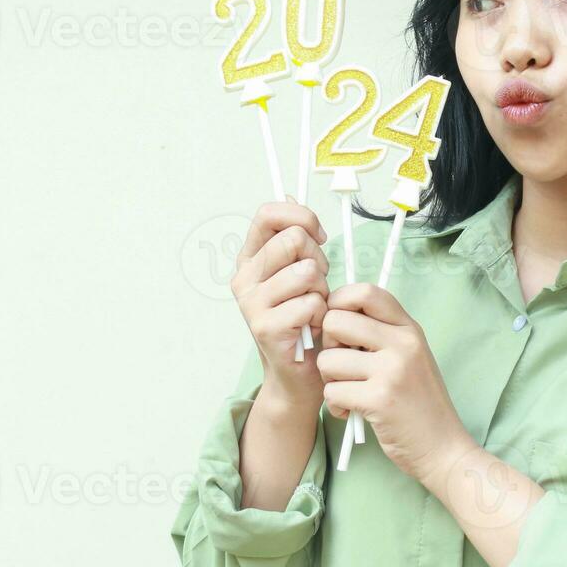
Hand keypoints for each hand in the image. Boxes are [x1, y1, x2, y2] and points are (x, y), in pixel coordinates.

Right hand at [231, 197, 330, 406]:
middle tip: (318, 285)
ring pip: (307, 272)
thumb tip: (289, 194)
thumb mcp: (300, 273)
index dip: (301, 217)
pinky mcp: (266, 328)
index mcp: (250, 259)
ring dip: (322, 291)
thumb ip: (295, 237)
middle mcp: (244, 278)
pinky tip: (312, 329)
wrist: (300, 372)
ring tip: (314, 309)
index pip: (268, 214)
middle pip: (293, 240)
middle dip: (319, 259)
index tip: (319, 237)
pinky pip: (311, 303)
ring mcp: (252, 303)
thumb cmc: (304, 318)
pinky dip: (322, 315)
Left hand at [316, 282, 472, 479]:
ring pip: (327, 360)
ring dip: (329, 381)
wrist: (444, 448)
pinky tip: (352, 412)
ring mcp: (392, 370)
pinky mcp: (380, 399)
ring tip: (350, 393)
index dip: (339, 303)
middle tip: (342, 367)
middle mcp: (403, 343)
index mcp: (409, 329)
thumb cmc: (420, 404)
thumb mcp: (411, 358)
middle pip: (335, 320)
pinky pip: (331, 392)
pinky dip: (335, 406)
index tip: (338, 327)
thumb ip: (381, 335)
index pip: (366, 291)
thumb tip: (333, 316)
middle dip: (328, 346)